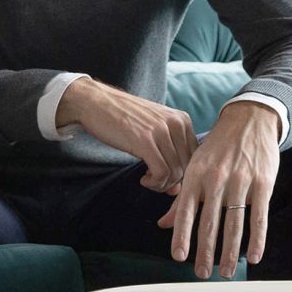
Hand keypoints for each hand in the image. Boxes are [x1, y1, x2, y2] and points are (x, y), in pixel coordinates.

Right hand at [58, 78, 197, 192]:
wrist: (96, 102)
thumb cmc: (121, 118)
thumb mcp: (152, 130)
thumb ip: (168, 155)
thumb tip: (176, 189)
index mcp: (182, 119)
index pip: (195, 157)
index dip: (183, 174)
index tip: (164, 178)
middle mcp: (177, 124)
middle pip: (187, 167)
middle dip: (172, 183)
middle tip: (155, 183)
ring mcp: (161, 132)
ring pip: (175, 173)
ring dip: (161, 185)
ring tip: (147, 181)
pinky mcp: (145, 141)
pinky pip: (161, 173)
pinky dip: (154, 183)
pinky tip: (143, 179)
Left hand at [155, 101, 280, 278]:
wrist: (249, 121)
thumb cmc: (216, 149)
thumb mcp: (194, 167)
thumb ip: (180, 198)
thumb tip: (162, 224)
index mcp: (195, 176)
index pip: (186, 211)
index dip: (182, 235)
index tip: (179, 257)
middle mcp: (216, 180)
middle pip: (210, 222)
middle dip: (205, 251)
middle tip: (202, 274)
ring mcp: (241, 182)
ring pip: (234, 223)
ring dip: (230, 252)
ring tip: (227, 273)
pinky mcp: (263, 183)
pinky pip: (259, 216)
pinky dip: (256, 238)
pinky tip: (252, 257)